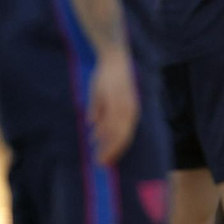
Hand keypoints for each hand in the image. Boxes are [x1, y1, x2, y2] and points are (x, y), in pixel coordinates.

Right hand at [86, 46, 138, 164]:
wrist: (114, 60)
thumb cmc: (110, 79)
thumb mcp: (105, 98)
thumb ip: (100, 112)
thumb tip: (92, 125)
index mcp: (131, 113)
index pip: (125, 136)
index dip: (117, 149)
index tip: (108, 161)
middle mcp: (130, 111)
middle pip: (122, 137)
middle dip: (112, 151)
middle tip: (102, 163)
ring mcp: (123, 106)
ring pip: (116, 131)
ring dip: (107, 145)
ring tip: (98, 156)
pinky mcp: (115, 99)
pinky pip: (110, 119)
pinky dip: (103, 129)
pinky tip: (96, 138)